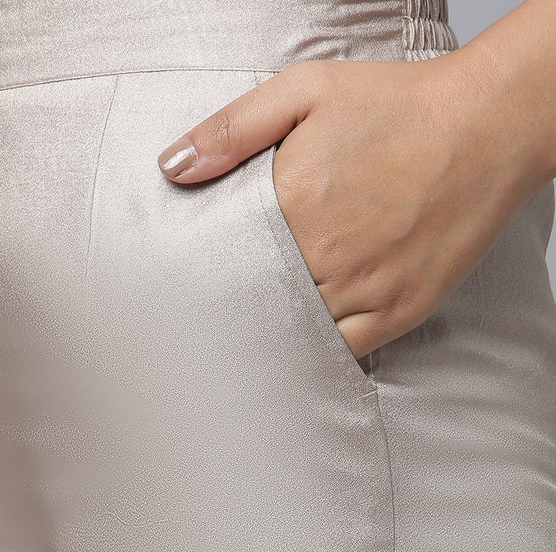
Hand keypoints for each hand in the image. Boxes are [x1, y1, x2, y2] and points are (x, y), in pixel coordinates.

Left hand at [157, 3, 555, 360]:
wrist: (488, 125)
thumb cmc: (397, 105)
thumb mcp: (305, 92)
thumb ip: (232, 130)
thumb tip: (172, 168)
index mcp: (294, 202)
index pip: (226, 260)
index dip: (206, 275)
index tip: (185, 289)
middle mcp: (328, 254)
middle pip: (258, 301)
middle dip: (234, 308)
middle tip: (206, 322)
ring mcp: (366, 289)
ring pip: (296, 333)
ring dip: (272, 332)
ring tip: (247, 338)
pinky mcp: (399, 311)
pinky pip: (342, 350)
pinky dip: (316, 350)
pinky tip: (298, 343)